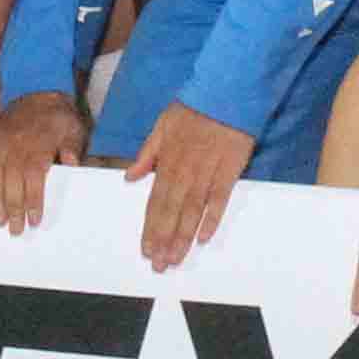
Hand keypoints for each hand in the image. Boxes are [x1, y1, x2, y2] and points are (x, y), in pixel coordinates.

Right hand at [0, 90, 89, 234]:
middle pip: (11, 180)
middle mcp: (16, 142)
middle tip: (15, 229)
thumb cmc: (58, 117)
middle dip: (13, 207)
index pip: (33, 176)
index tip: (34, 220)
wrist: (39, 91)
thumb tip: (71, 163)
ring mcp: (0, 140)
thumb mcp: (74, 129)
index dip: (33, 199)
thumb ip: (72, 147)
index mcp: (39, 142)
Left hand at [128, 103, 256, 270]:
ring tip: (176, 258)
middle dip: (164, 241)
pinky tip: (203, 237)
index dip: (150, 227)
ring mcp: (207, 173)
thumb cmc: (192, 109)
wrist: (225, 93)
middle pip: (171, 212)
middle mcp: (185, 172)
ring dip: (183, 237)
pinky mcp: (229, 171)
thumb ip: (146, 154)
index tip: (146, 249)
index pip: (155, 202)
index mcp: (167, 162)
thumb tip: (129, 176)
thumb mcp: (161, 126)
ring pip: (192, 211)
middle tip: (159, 265)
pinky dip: (212, 219)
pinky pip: (219, 200)